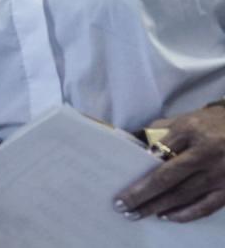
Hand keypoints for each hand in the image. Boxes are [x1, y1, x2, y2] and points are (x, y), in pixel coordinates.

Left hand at [115, 105, 224, 221]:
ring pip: (183, 195)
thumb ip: (159, 132)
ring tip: (137, 214)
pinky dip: (184, 214)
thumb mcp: (184, 120)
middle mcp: (206, 153)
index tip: (122, 178)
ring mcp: (220, 173)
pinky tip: (166, 216)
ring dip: (158, 207)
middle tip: (122, 206)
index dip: (140, 167)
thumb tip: (132, 145)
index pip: (158, 152)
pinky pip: (205, 207)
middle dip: (142, 195)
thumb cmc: (209, 124)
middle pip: (167, 178)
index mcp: (190, 131)